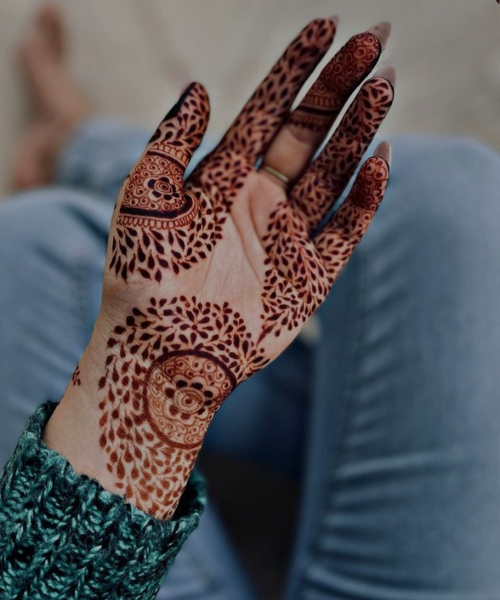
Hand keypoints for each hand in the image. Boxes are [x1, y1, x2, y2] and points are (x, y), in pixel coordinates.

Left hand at [48, 18, 393, 518]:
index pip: (266, 110)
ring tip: (384, 85)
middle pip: (309, 133)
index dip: (296, 69)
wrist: (161, 352)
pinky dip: (365, 197)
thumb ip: (171, 141)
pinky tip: (378, 160)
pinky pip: (345, 230)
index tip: (325, 26)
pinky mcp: (309, 277)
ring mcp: (287, 237)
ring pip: (333, 173)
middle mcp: (259, 201)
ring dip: (359, 130)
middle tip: (373, 41)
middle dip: (339, 87)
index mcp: (222, 178)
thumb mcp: (142, 198)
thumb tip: (200, 87)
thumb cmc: (142, 276)